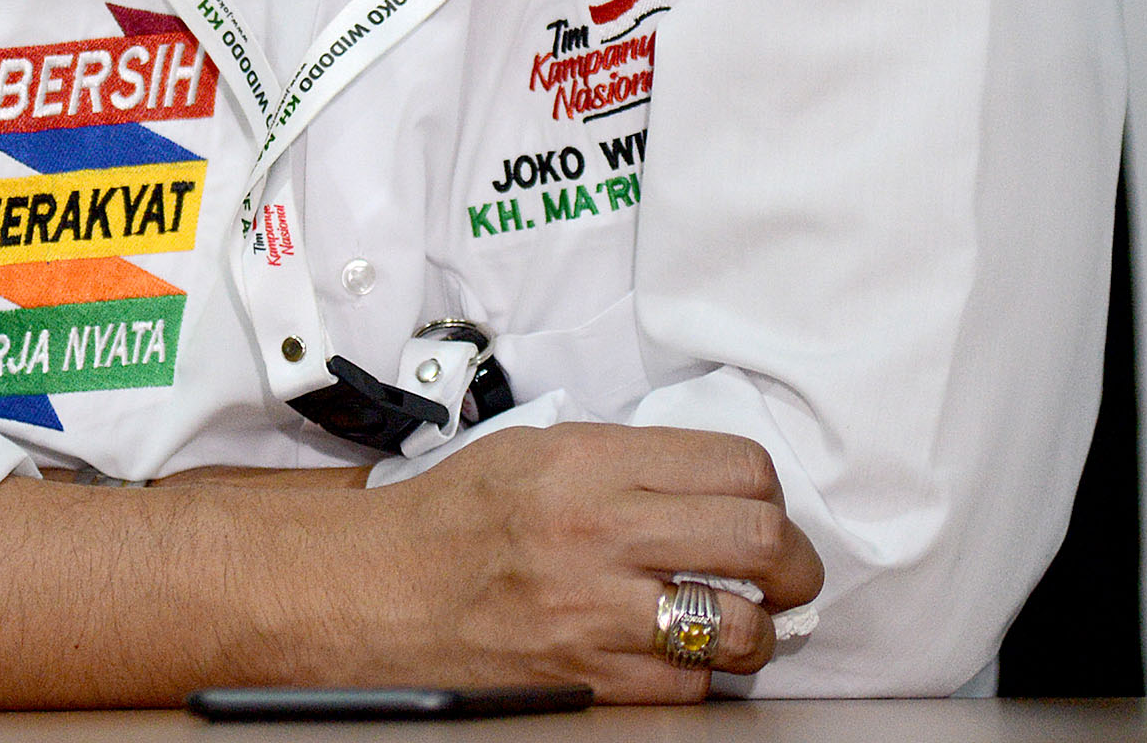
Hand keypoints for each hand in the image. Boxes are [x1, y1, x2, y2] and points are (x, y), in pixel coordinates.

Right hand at [0, 420, 821, 709]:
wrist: (356, 598)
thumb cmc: (439, 524)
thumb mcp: (529, 454)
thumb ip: (622, 462)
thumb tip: (717, 483)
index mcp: (584, 463)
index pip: (739, 468)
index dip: (767, 495)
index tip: (761, 511)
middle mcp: (595, 534)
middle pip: (760, 541)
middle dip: (789, 563)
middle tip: (781, 572)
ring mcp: (592, 616)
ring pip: (739, 628)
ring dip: (751, 629)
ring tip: (734, 622)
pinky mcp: (584, 685)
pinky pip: (689, 691)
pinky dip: (698, 682)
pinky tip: (676, 662)